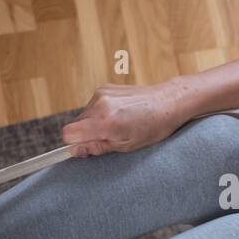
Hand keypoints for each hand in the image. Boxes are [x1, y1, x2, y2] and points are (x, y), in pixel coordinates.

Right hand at [61, 81, 191, 157]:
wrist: (168, 102)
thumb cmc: (153, 127)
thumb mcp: (127, 145)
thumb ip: (98, 147)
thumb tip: (75, 150)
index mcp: (105, 121)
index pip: (69, 133)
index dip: (74, 144)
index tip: (86, 149)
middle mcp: (100, 104)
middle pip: (75, 125)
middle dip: (86, 135)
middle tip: (108, 140)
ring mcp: (101, 93)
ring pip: (84, 116)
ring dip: (93, 124)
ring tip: (117, 126)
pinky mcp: (104, 88)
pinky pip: (92, 106)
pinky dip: (99, 114)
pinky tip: (118, 115)